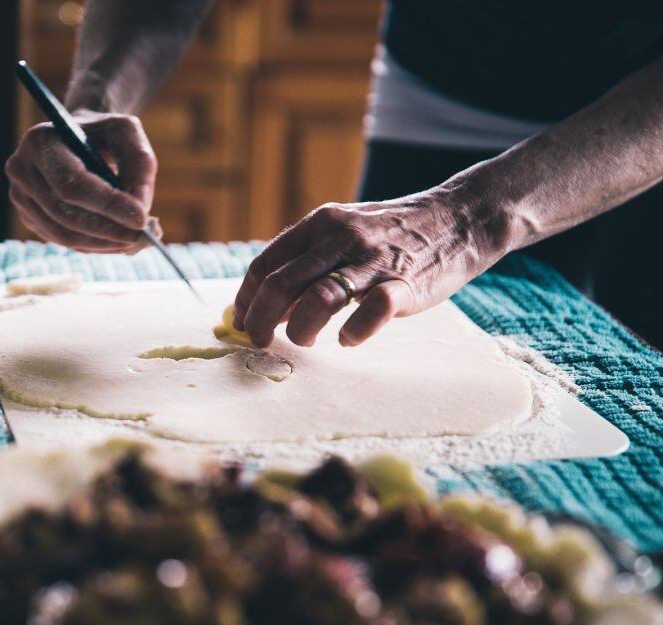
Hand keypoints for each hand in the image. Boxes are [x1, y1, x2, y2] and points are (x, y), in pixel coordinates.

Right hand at [5, 110, 160, 252]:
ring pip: (63, 234)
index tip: (141, 219)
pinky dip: (93, 245)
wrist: (77, 138)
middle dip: (107, 230)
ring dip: (103, 243)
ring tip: (136, 240)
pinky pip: (63, 240)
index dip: (107, 205)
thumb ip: (140, 164)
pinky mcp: (29, 217)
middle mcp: (21, 170)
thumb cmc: (103, 134)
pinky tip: (117, 240)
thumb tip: (140, 210)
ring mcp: (21, 197)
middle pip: (64, 214)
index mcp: (40, 141)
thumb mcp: (127, 133)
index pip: (72, 183)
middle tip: (143, 236)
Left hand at [233, 189, 513, 347]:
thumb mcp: (342, 231)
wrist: (458, 218)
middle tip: (261, 342)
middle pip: (282, 284)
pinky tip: (347, 339)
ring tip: (304, 341)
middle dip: (262, 320)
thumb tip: (267, 303)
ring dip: (300, 329)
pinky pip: (372, 311)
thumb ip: (307, 260)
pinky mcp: (404, 284)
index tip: (242, 322)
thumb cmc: (391, 234)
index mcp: (319, 223)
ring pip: (319, 298)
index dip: (247, 298)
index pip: (266, 264)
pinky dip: (353, 331)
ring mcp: (373, 260)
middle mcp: (340, 237)